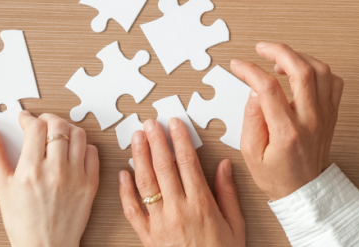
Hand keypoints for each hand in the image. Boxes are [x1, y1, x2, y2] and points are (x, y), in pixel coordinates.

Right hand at [0, 111, 98, 246]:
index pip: (35, 127)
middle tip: (40, 125)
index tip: (24, 120)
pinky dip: (83, 146)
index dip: (28, 118)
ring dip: (66, 129)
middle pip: (58, 125)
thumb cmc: (23, 222)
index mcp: (31, 170)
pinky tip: (71, 151)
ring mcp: (76, 176)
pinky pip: (92, 152)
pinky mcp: (90, 184)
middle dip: (47, 119)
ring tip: (57, 135)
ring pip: (78, 134)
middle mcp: (55, 170)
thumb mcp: (3, 187)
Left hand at [119, 118, 244, 246]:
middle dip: (156, 141)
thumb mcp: (236, 225)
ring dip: (139, 158)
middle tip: (150, 123)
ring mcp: (160, 223)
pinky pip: (132, 210)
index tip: (174, 124)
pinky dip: (125, 191)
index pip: (187, 163)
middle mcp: (178, 210)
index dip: (179, 140)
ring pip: (145, 183)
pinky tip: (122, 173)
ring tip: (136, 138)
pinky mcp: (147, 236)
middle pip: (163, 167)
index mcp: (201, 204)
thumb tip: (224, 165)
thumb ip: (228, 193)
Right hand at [231, 42, 343, 200]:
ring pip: (321, 71)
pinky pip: (334, 82)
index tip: (238, 66)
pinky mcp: (331, 114)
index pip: (268, 88)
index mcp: (287, 131)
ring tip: (280, 60)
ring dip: (299, 57)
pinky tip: (301, 73)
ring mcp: (325, 116)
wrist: (305, 192)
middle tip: (261, 48)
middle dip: (279, 51)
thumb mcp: (250, 153)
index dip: (250, 70)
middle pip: (302, 70)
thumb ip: (251, 118)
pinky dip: (318, 70)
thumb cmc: (276, 176)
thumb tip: (254, 90)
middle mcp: (310, 120)